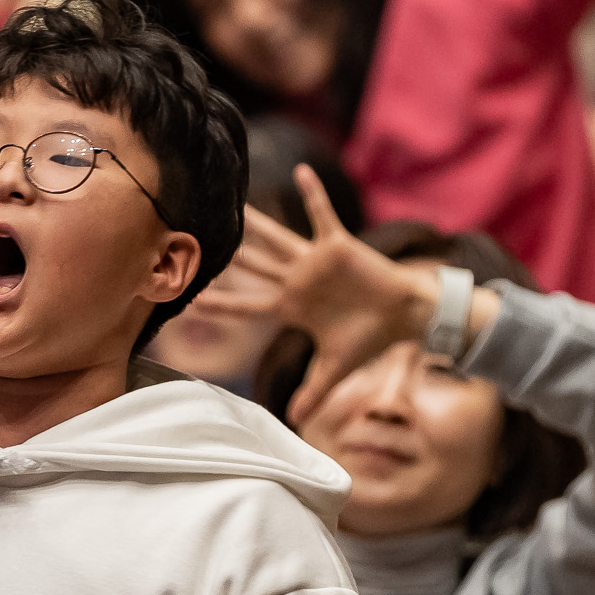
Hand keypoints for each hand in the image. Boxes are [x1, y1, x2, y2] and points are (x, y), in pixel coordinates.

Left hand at [220, 167, 478, 420]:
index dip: (220, 305)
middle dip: (228, 256)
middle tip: (197, 238)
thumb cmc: (368, 338)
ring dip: (258, 222)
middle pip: (253, 266)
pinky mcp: (338, 245)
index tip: (190, 299)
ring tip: (236, 202)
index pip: (246, 306)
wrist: (403, 316)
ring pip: (279, 238)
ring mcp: (315, 261)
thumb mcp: (334, 369)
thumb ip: (313, 392)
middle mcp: (296, 280)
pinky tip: (300, 172)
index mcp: (291, 307)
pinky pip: (323, 216)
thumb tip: (294, 421)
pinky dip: (313, 196)